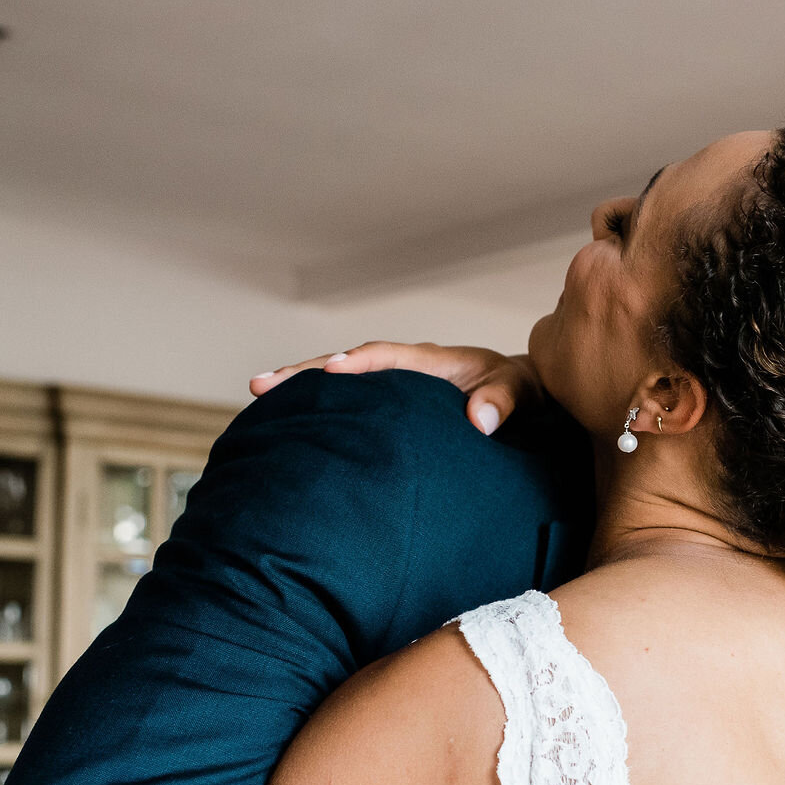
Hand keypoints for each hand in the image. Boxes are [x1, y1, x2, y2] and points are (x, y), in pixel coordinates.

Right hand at [249, 341, 542, 434]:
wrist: (527, 397)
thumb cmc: (524, 393)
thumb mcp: (521, 393)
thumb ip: (503, 401)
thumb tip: (478, 420)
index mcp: (432, 361)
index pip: (387, 357)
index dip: (358, 363)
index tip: (330, 372)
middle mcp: (405, 369)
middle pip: (346, 364)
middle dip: (305, 374)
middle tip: (259, 386)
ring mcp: (394, 387)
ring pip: (341, 385)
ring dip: (301, 389)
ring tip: (256, 396)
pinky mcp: (391, 408)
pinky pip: (350, 404)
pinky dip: (320, 409)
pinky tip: (287, 426)